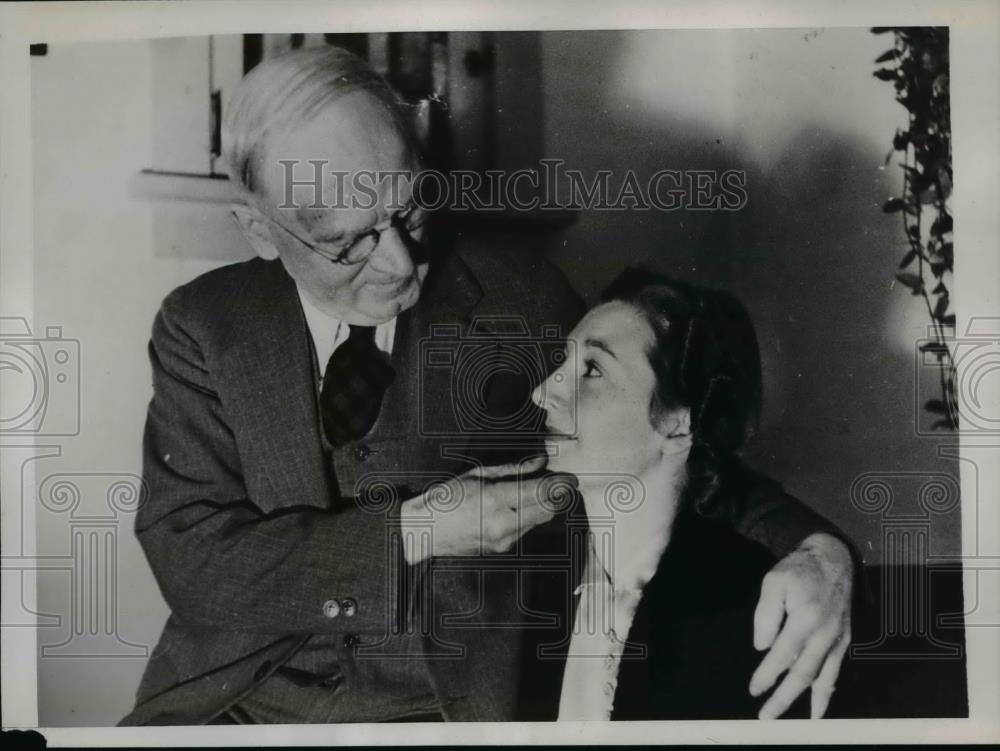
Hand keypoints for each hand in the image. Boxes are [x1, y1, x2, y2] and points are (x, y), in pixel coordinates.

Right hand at [399, 456, 576, 562]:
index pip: (542, 492)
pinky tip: (517, 507)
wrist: (425, 530)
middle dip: (557, 496)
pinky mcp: (502, 548)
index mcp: (496, 499)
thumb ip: (513, 470)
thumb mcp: (477, 474)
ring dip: (543, 506)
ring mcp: (504, 539)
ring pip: (540, 521)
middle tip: (559, 482)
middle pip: (549, 510)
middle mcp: (503, 523)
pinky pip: (526, 530)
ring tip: (534, 492)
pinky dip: (529, 517)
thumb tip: (540, 461)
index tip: (570, 476)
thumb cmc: (446, 497)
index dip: (560, 484)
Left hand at [750, 532, 853, 718]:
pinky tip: (819, 708)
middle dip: (784, 698)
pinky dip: (828, 691)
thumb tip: (762, 647)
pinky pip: (835, 671)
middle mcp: (824, 633)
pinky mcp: (845, 640)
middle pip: (803, 673)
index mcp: (805, 618)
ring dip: (809, 702)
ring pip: (822, 677)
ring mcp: (837, 639)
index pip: (782, 654)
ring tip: (800, 726)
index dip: (767, 674)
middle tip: (767, 717)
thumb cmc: (799, 570)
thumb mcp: (774, 581)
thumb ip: (766, 614)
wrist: (835, 559)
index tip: (754, 689)